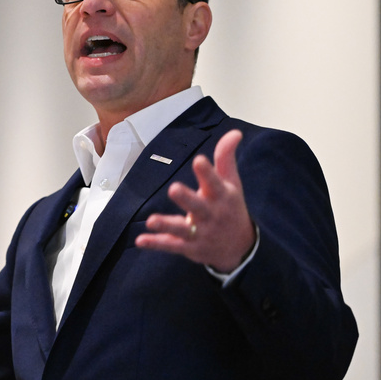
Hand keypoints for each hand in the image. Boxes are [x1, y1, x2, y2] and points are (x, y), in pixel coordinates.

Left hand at [135, 129, 254, 273]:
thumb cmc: (231, 208)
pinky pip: (171, 244)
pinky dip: (156, 243)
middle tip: (173, 189)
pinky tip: (140, 240)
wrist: (240, 248)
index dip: (207, 172)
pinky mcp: (189, 247)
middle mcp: (211, 215)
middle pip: (198, 206)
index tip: (198, 160)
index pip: (215, 183)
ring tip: (151, 220)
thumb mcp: (232, 183)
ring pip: (182, 229)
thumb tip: (235, 132)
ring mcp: (200, 232)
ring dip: (167, 225)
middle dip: (187, 199)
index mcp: (222, 196)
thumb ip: (226, 158)